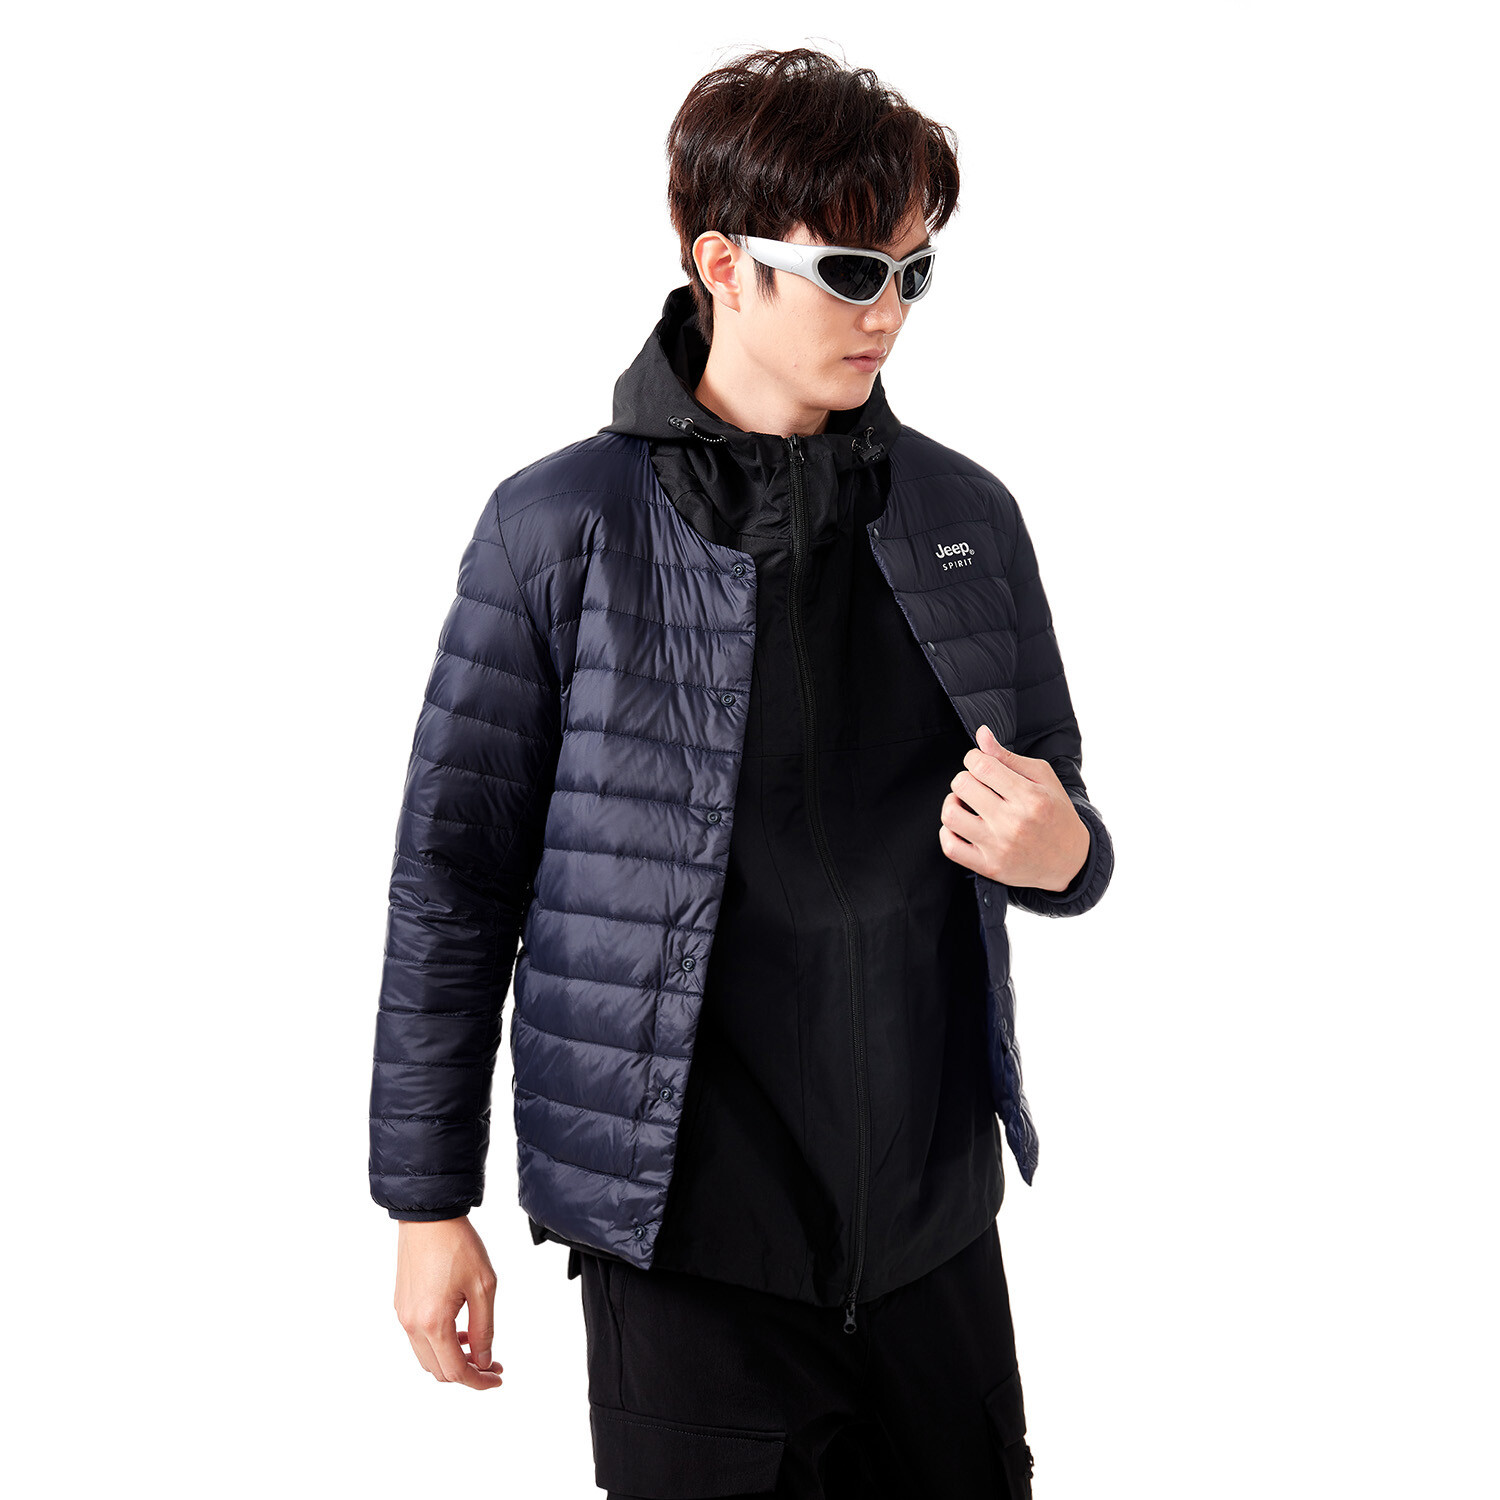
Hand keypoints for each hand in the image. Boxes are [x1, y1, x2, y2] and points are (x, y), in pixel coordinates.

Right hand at [394, 1217, 503, 1389]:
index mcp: (433, 1323)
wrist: (429, 1216)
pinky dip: (439, 1343)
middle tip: (492, 1362)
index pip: (455, 1371)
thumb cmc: (457, 1245)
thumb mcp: (483, 1287)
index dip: (479, 1381)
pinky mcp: (401, 1305)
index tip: (497, 1377)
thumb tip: (483, 1360)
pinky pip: (419, 1338)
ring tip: (476, 1343)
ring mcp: (404, 1315)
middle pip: (439, 1370)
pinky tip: (458, 1328)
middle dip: (467, 1372)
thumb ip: (484, 1329)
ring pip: (427, 1357)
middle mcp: (412, 1324)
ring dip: (452, 1358)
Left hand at [939, 723, 1089, 891]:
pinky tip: (961, 825)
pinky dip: (947, 832)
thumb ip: (1008, 757)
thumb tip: (981, 734)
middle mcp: (1013, 822)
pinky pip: (950, 847)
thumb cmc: (1056, 813)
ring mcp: (999, 847)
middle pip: (962, 786)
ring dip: (952, 803)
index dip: (973, 758)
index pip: (982, 765)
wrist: (1070, 861)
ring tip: (965, 803)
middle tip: (975, 784)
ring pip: (951, 815)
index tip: (980, 764)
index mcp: (1029, 797)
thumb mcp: (1042, 778)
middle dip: (964, 778)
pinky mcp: (989, 867)